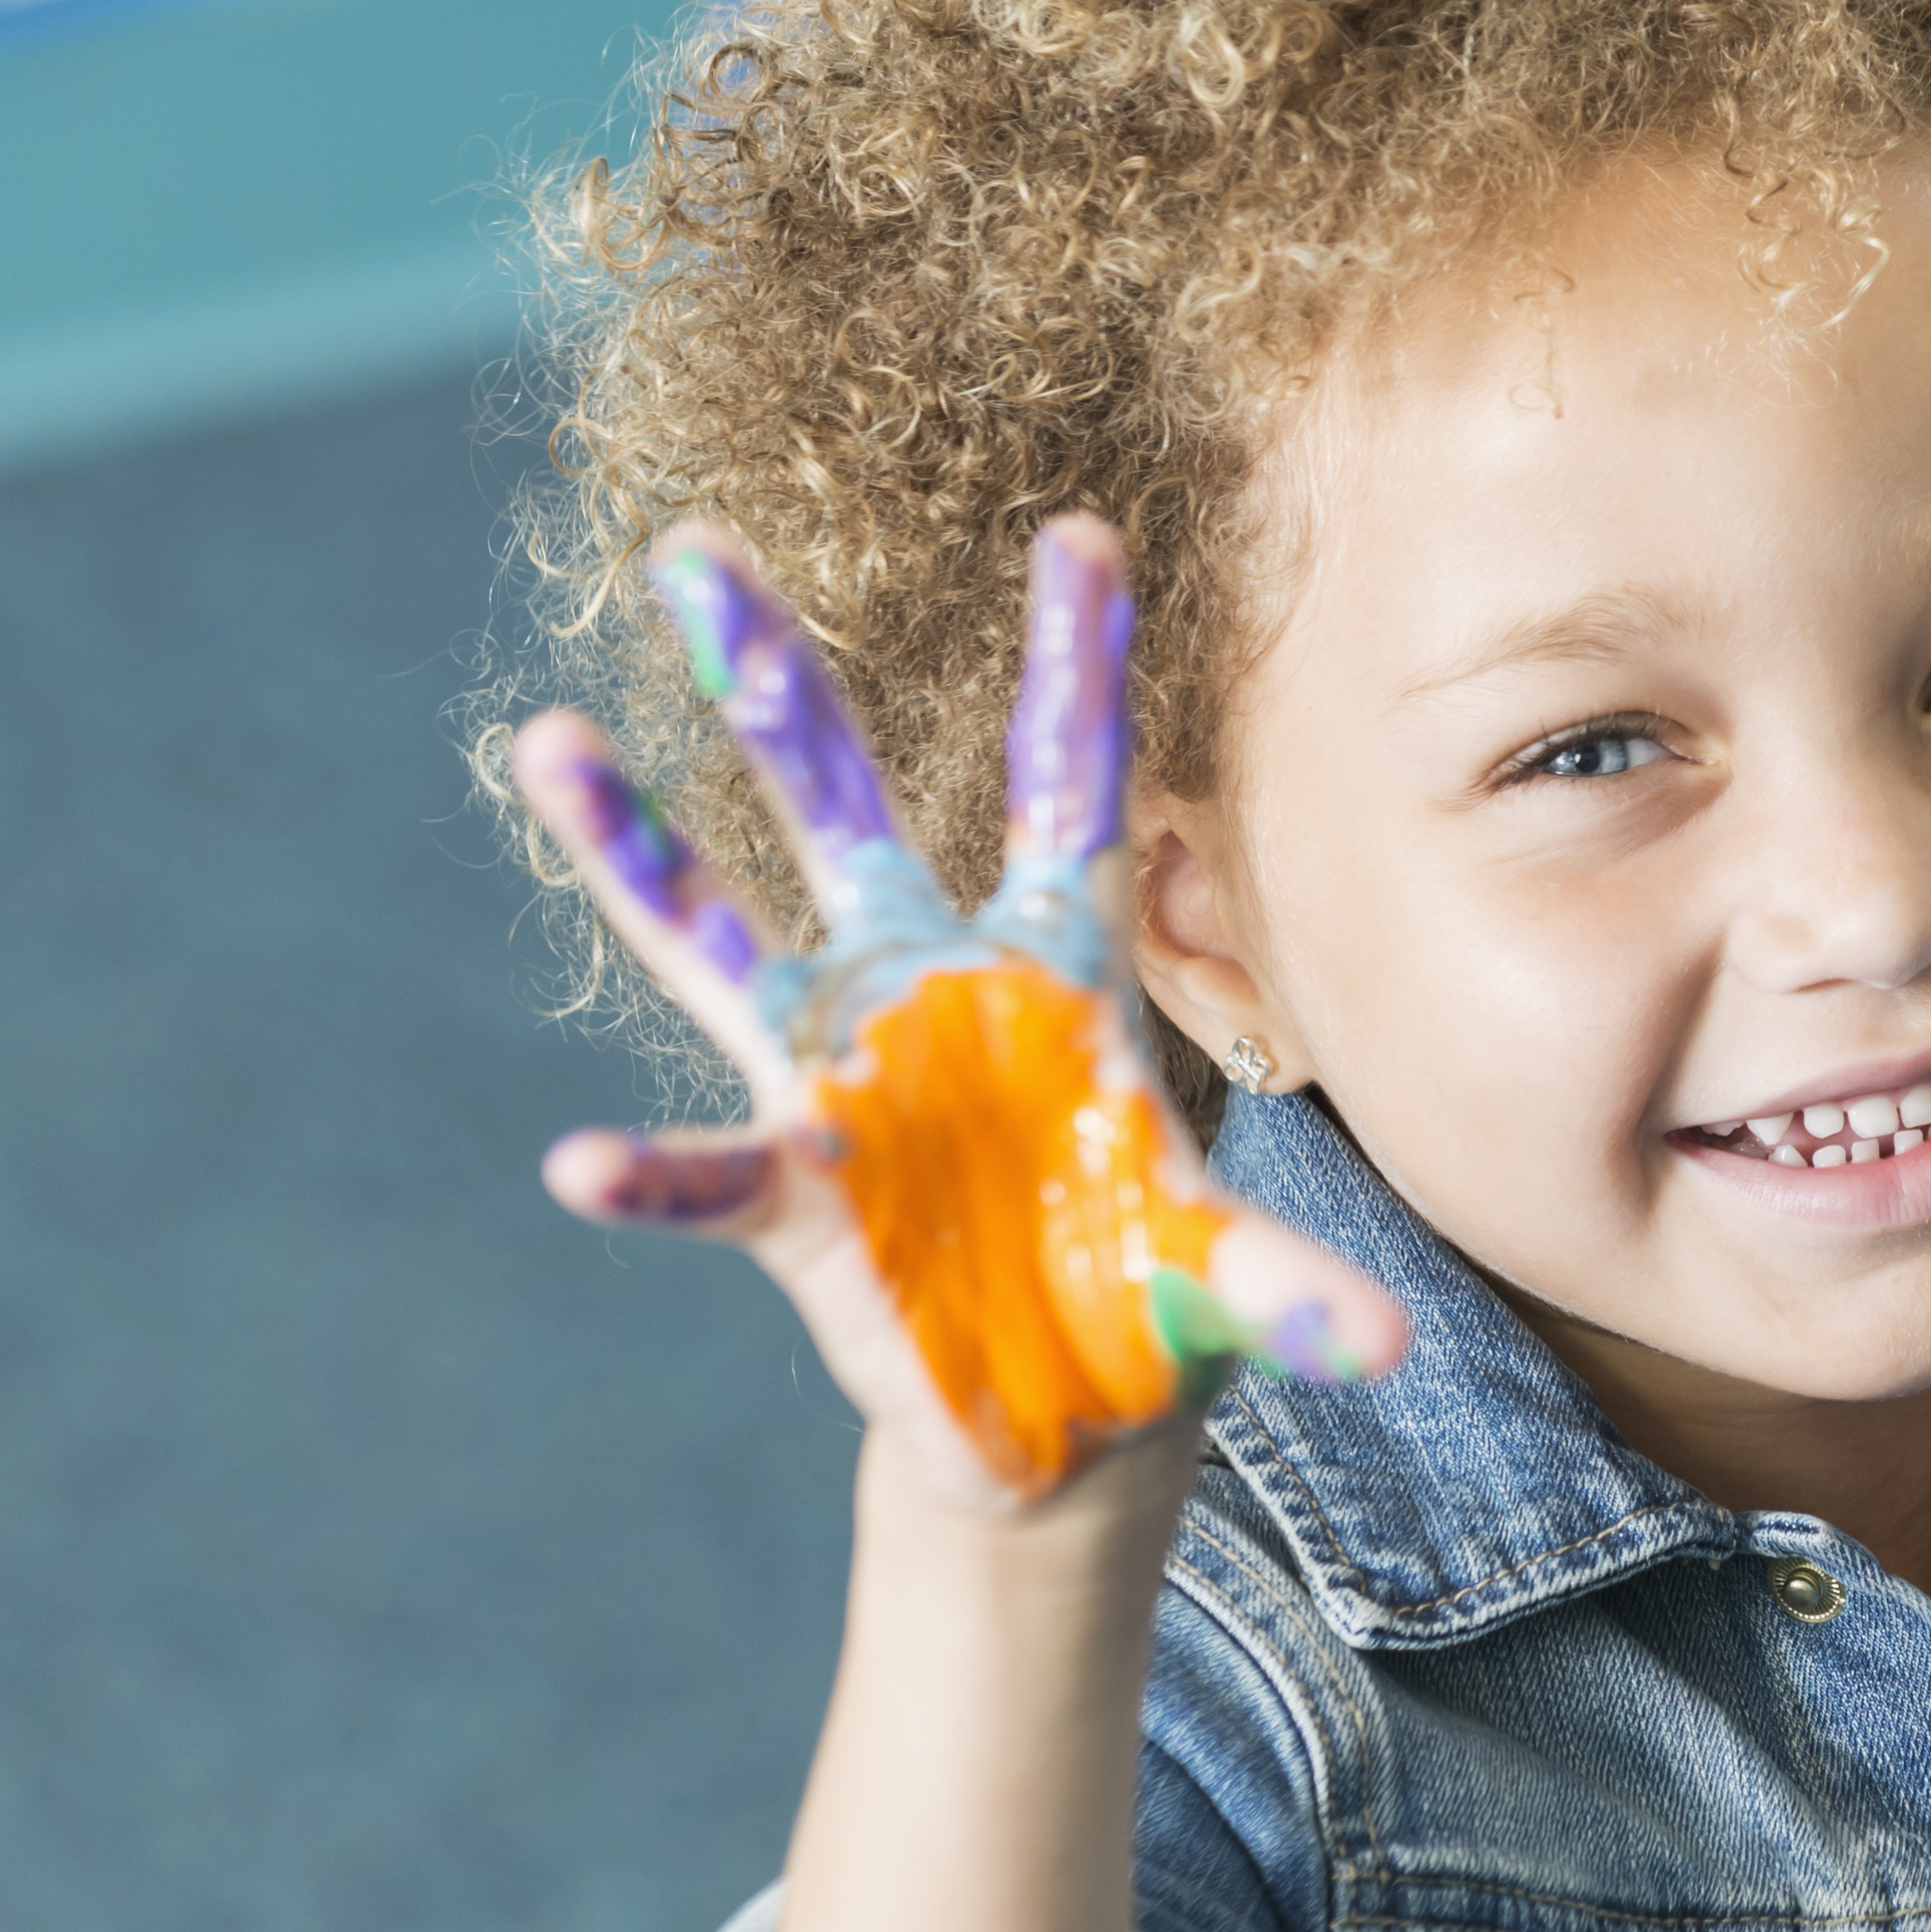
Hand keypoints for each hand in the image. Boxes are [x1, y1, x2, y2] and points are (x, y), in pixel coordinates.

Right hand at [510, 516, 1406, 1493]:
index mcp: (1054, 968)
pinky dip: (650, 1174)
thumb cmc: (1142, 1288)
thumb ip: (1286, 1293)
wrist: (1065, 1406)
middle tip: (696, 542)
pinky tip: (587, 1162)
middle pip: (838, 807)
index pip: (1068, 788)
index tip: (1081, 525)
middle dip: (773, 677)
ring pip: (720, 935)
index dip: (1077, 665)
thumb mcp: (1222, 1280)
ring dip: (636, 844)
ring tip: (550, 740)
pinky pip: (710, 1172)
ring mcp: (844, 1081)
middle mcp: (928, 989)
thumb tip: (1381, 1349)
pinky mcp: (797, 1201)